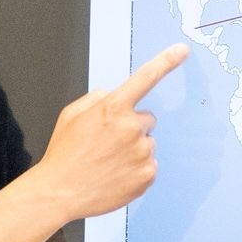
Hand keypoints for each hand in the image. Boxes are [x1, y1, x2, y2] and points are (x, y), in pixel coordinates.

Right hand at [35, 45, 187, 220]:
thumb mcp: (72, 114)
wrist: (59, 192)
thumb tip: (113, 95)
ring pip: (148, 143)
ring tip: (108, 162)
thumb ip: (97, 98)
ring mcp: (142, 153)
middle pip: (146, 120)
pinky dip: (136, 169)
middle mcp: (131, 128)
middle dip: (131, 127)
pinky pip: (150, 165)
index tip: (182, 50)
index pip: (145, 77)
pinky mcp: (147, 175)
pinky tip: (116, 174)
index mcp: (112, 109)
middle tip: (107, 143)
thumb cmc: (64, 153)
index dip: (166, 61)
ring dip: (134, 149)